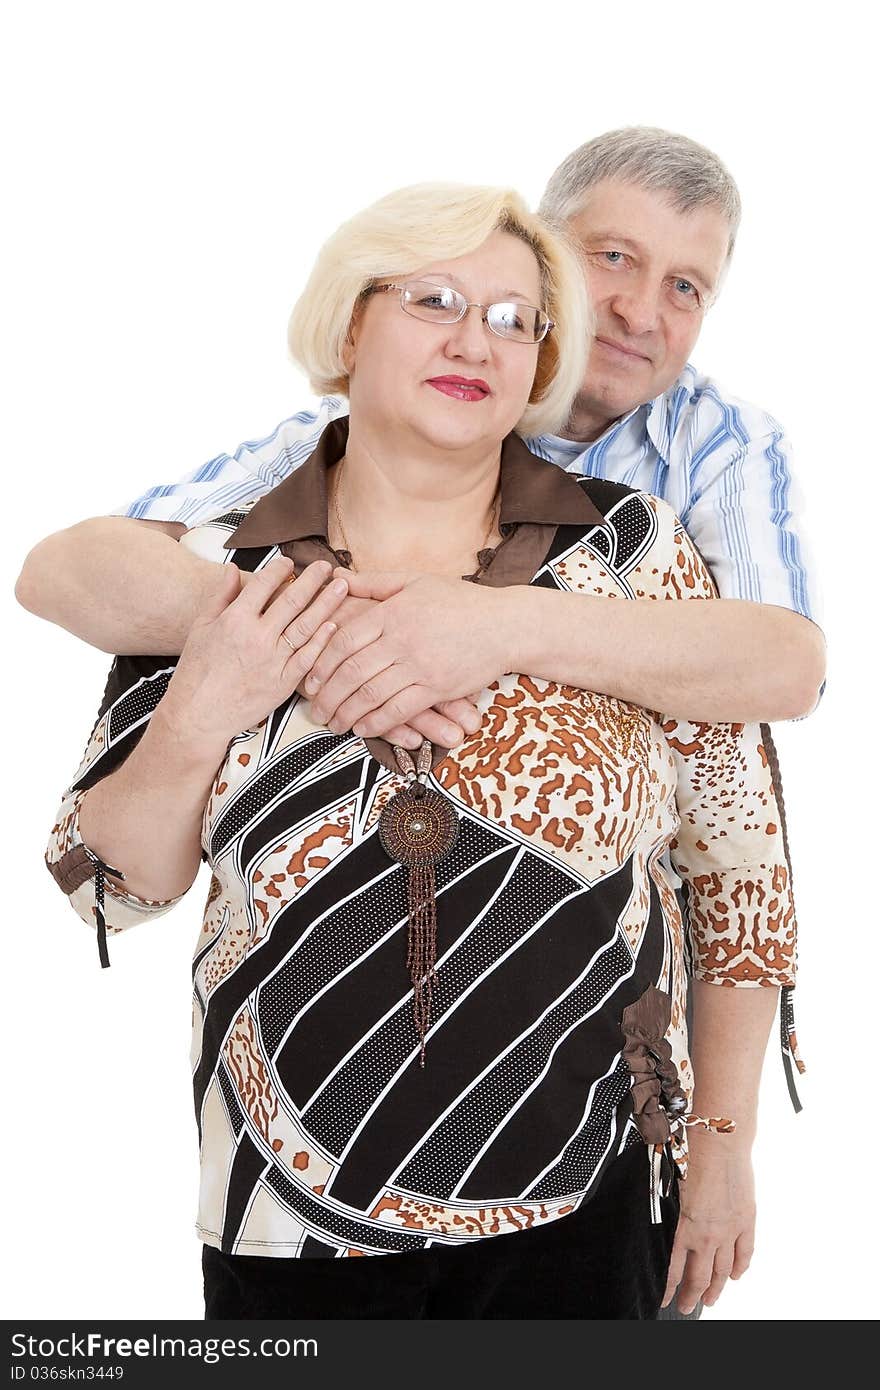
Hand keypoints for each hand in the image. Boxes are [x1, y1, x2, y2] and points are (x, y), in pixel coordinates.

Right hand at [163, 556, 348, 749]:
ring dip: (326, 603)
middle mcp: (257, 637)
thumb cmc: (197, 671)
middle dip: (312, 579)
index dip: (280, 568)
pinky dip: (322, 640)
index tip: (290, 561)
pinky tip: (334, 625)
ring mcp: (273, 660)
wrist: (199, 714)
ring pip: (306, 625)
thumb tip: (233, 568)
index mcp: (235, 620)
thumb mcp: (201, 627)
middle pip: (292, 600)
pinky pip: (308, 657)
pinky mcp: (283, 682)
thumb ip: (221, 595)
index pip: (264, 584)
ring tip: (341, 586)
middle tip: (326, 565)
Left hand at [239, 570, 478, 748]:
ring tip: (333, 724)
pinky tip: (363, 729)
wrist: (505, 625)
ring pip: (371, 694)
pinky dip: (377, 722)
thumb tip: (334, 575)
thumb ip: (372, 582)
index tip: (308, 679)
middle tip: (313, 710)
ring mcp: (421, 665)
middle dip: (327, 694)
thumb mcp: (414, 581)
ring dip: (347, 713)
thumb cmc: (459, 601)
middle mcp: (403, 638)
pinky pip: (400, 710)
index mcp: (392, 611)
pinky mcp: (439, 687)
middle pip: (352, 671)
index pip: (344, 639)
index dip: (320, 662)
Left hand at [662, 1131, 755, 1314]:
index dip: (669, 1289)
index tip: (665, 1299)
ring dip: (716, 1289)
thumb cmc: (689, 1155)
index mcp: (683, 1227)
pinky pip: (744, 1252)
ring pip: (723, 1271)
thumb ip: (665, 1210)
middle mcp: (706, 1235)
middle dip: (691, 1296)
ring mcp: (729, 1230)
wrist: (720, 1142)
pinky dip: (741, 1267)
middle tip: (687, 1307)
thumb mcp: (665, 1185)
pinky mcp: (746, 1221)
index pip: (673, 1270)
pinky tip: (736, 1276)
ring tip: (710, 1300)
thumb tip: (657, 1222)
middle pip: (699, 1277)